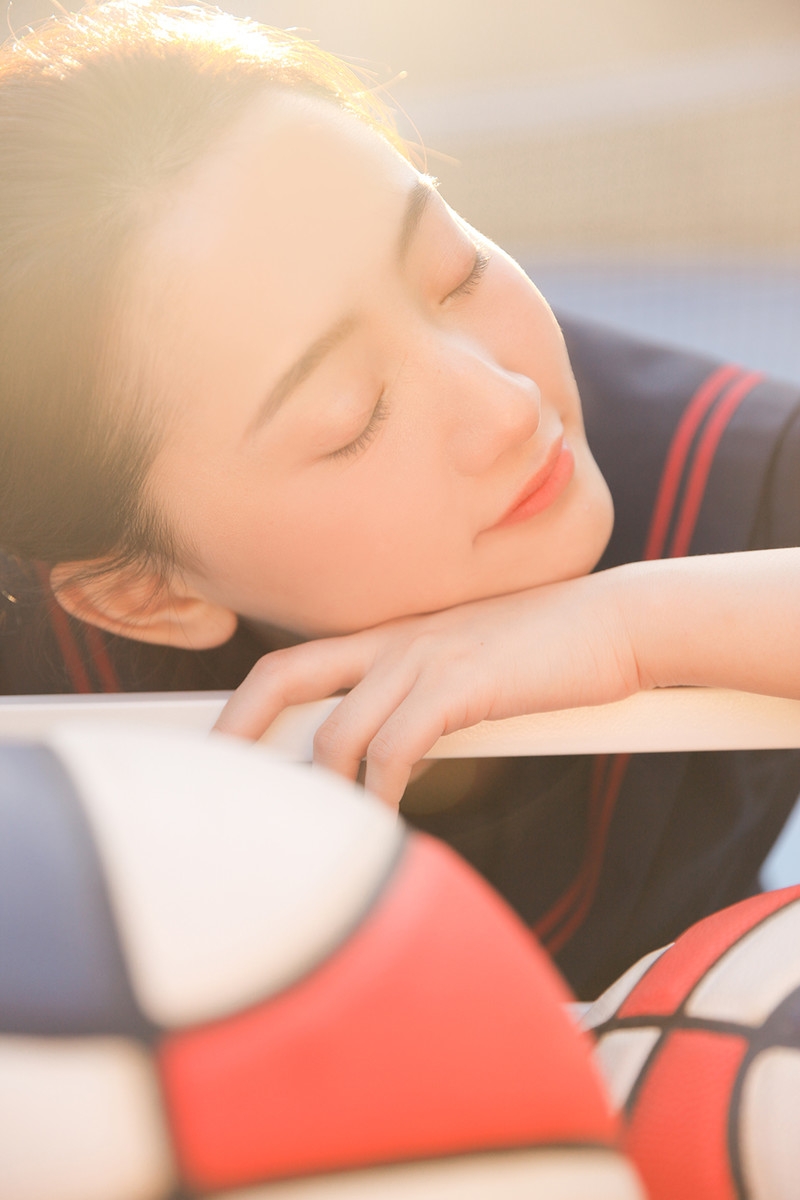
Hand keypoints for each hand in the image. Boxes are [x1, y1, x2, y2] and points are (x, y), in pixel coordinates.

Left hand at [214, 571, 641, 807]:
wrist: (617, 622)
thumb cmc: (546, 654)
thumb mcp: (466, 668)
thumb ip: (418, 700)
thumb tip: (387, 760)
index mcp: (388, 638)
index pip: (291, 665)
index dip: (243, 706)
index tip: (218, 751)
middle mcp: (393, 642)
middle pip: (283, 677)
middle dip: (236, 730)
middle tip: (216, 783)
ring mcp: (426, 658)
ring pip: (336, 730)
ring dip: (323, 790)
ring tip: (327, 834)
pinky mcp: (465, 683)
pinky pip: (398, 746)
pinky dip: (382, 790)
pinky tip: (390, 817)